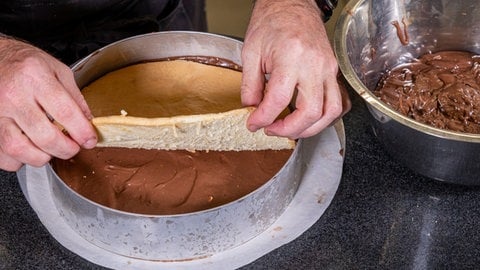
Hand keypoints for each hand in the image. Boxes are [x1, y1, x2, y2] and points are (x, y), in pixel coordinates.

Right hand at [0, 38, 96, 170]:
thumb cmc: (26, 64)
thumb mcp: (57, 70)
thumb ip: (75, 97)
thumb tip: (88, 123)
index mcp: (36, 77)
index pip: (66, 113)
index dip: (82, 132)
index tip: (90, 141)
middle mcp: (13, 94)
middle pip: (44, 136)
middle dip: (66, 149)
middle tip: (72, 148)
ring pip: (19, 149)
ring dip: (41, 157)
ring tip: (50, 150)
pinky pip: (2, 154)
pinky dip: (17, 160)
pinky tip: (28, 149)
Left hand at [241, 0, 350, 138]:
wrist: (292, 4)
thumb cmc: (272, 22)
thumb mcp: (250, 51)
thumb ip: (250, 84)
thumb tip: (252, 108)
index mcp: (291, 57)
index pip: (278, 99)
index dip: (263, 118)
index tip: (253, 123)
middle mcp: (314, 65)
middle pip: (310, 112)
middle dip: (288, 129)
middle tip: (271, 129)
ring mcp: (328, 68)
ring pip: (330, 112)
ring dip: (309, 128)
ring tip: (290, 129)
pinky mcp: (333, 71)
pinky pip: (338, 102)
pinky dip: (325, 117)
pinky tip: (309, 118)